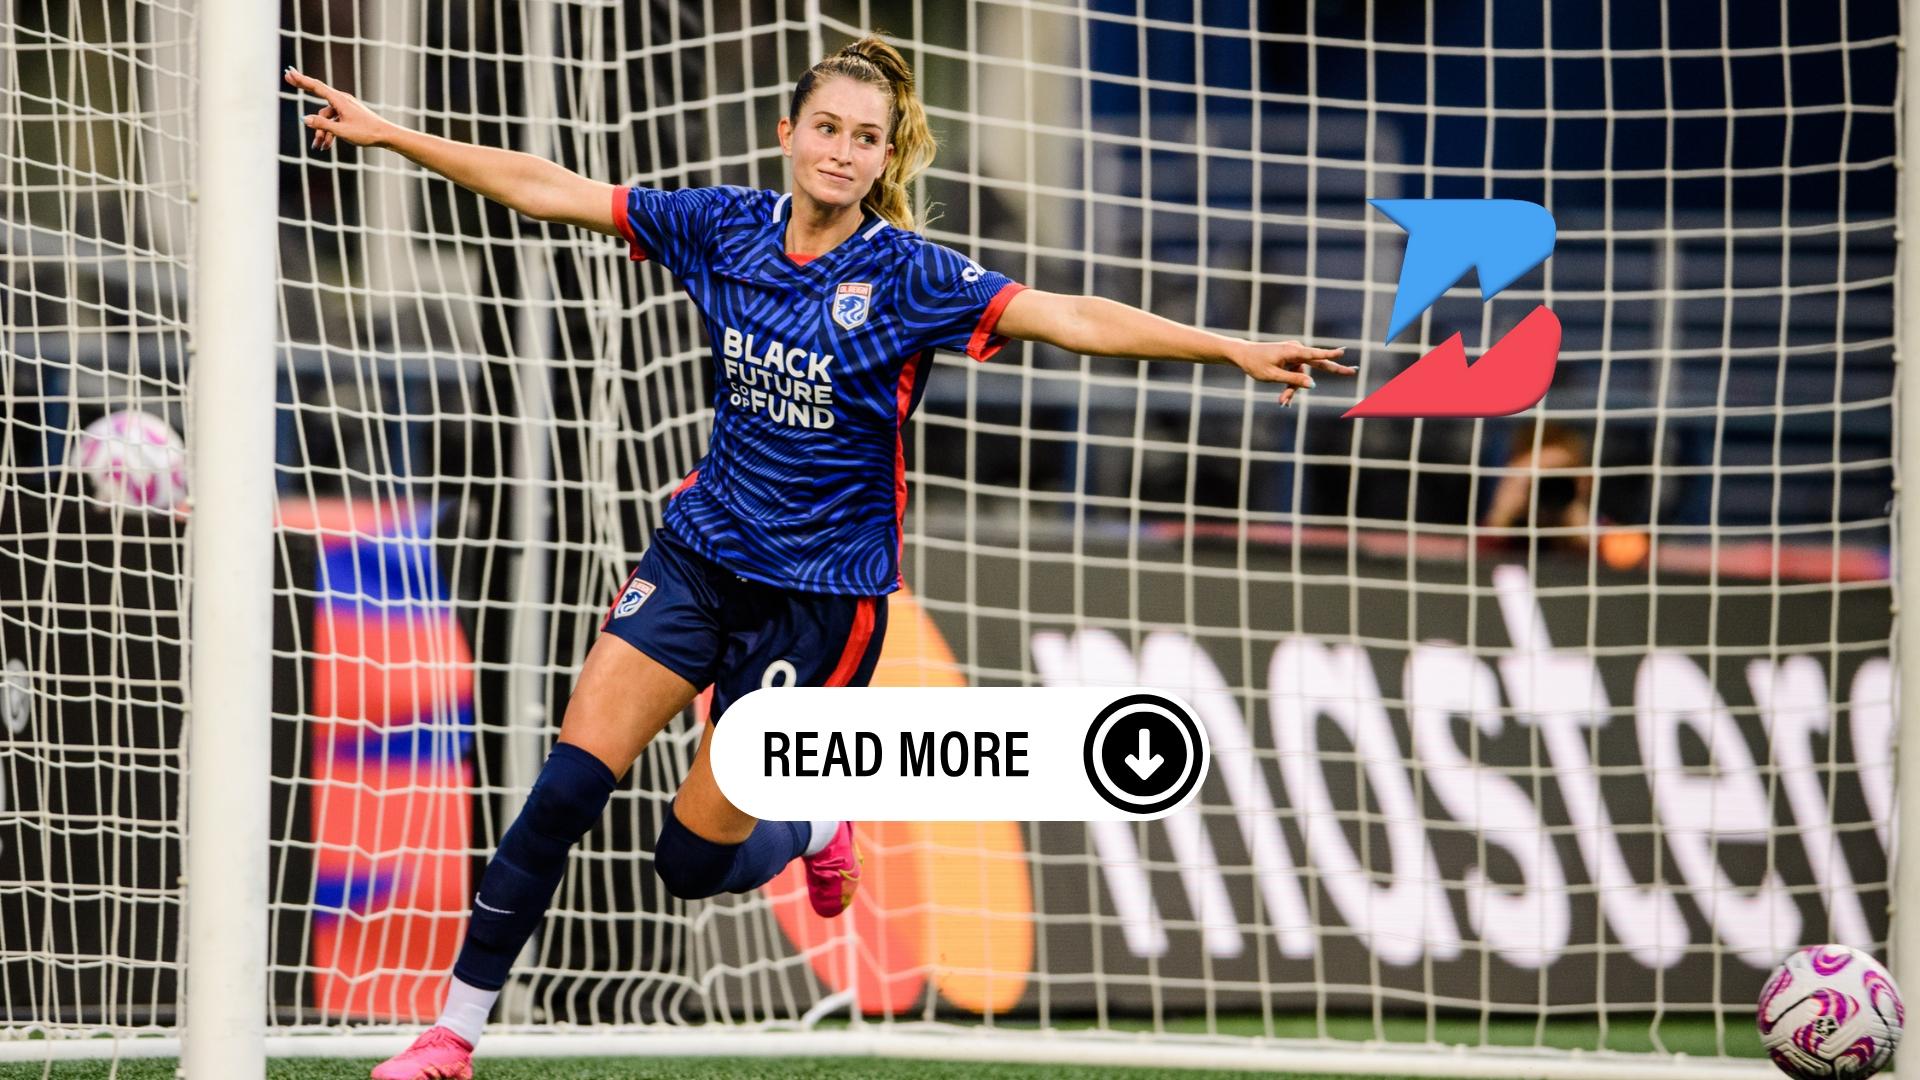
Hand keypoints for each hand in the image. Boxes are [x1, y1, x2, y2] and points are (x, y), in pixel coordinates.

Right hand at [285, 68, 394, 151]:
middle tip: (286, 77)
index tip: (289, 72)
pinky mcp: (349, 116)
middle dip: (303, 89)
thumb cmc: (366, 132)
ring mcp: (345, 108)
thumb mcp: (341, 130)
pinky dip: (330, 132)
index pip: (316, 87)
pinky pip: (334, 122)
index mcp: (339, 100)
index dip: (301, 80)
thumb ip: (322, 124)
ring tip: (319, 147)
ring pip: (326, 117)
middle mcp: (342, 100)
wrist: (386, 136)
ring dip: (321, 131)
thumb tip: (304, 119)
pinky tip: (326, 146)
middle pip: (318, 96)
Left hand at [1234, 341, 1354, 406]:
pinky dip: (1290, 386)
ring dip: (1293, 390)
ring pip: (1301, 376)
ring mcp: (1293, 354)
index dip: (1330, 354)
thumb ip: (1293, 380)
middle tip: (1352, 371)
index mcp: (1293, 351)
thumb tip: (1312, 384)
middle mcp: (1296, 350)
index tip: (1343, 353)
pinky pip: (1295, 374)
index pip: (1315, 354)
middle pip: (1318, 363)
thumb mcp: (1274, 375)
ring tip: (1282, 402)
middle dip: (1334, 369)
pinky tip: (1283, 400)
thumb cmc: (1256, 364)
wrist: (1243, 355)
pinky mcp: (1290, 359)